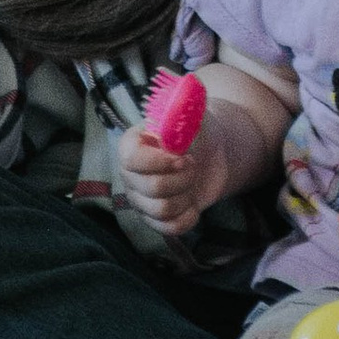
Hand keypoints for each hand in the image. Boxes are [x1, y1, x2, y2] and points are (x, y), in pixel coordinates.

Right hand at [118, 121, 226, 235]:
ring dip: (187, 195)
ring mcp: (140, 199)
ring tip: (192, 180)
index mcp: (131, 145)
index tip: (182, 157)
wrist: (209, 153)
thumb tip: (178, 112)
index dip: (159, 162)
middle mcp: (129, 175)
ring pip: (161, 210)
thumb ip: (181, 110)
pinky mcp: (154, 219)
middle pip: (152, 188)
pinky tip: (193, 202)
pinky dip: (189, 217)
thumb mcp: (190, 115)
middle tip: (193, 165)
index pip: (130, 159)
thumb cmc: (195, 131)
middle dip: (183, 178)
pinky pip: (170, 228)